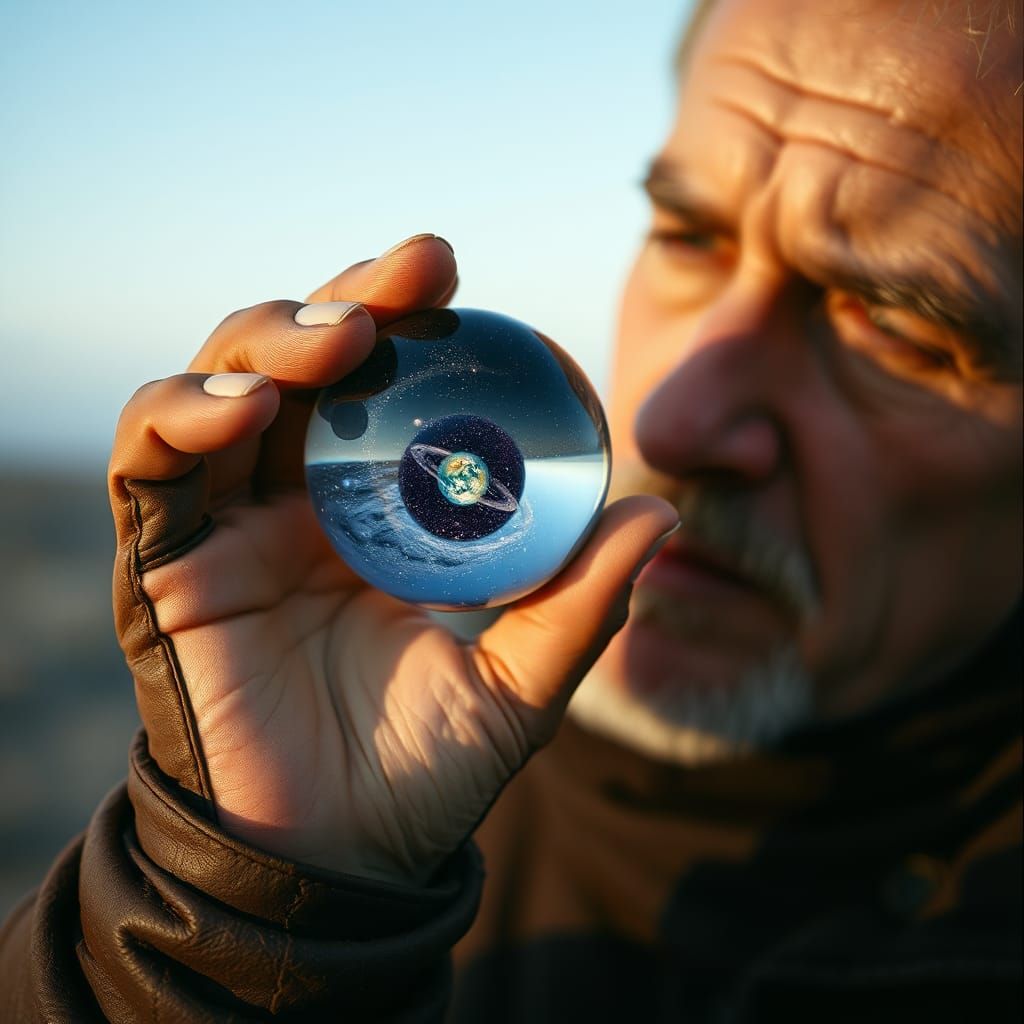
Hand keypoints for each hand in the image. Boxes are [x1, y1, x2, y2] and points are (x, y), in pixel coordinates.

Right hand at [109, 234, 677, 883]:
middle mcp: (292, 503)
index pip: (378, 389)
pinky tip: (248, 407)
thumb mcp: (521, 682)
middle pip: (297, 362)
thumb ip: (581, 602)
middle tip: (418, 271)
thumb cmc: (421, 771)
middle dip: (349, 300)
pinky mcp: (161, 564)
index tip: (457, 280)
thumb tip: (659, 515)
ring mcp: (223, 527)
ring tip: (341, 340)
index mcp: (371, 514)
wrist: (338, 862)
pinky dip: (182, 415)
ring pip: (216, 387)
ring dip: (269, 340)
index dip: (409, 322)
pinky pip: (147, 465)